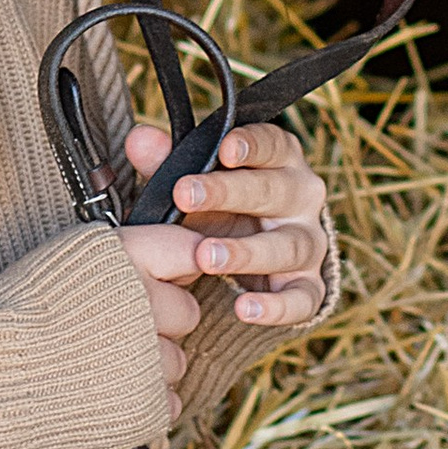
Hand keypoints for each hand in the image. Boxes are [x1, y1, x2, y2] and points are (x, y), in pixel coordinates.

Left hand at [118, 119, 332, 418]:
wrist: (254, 252)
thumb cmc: (222, 205)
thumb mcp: (196, 181)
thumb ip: (167, 161)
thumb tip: (139, 139)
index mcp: (280, 161)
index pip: (273, 144)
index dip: (251, 145)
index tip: (224, 150)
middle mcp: (301, 198)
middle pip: (275, 190)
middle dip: (229, 193)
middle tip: (185, 197)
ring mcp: (308, 243)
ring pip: (288, 246)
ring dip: (247, 252)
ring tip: (205, 258)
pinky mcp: (308, 286)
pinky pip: (302, 298)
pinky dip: (277, 307)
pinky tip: (244, 309)